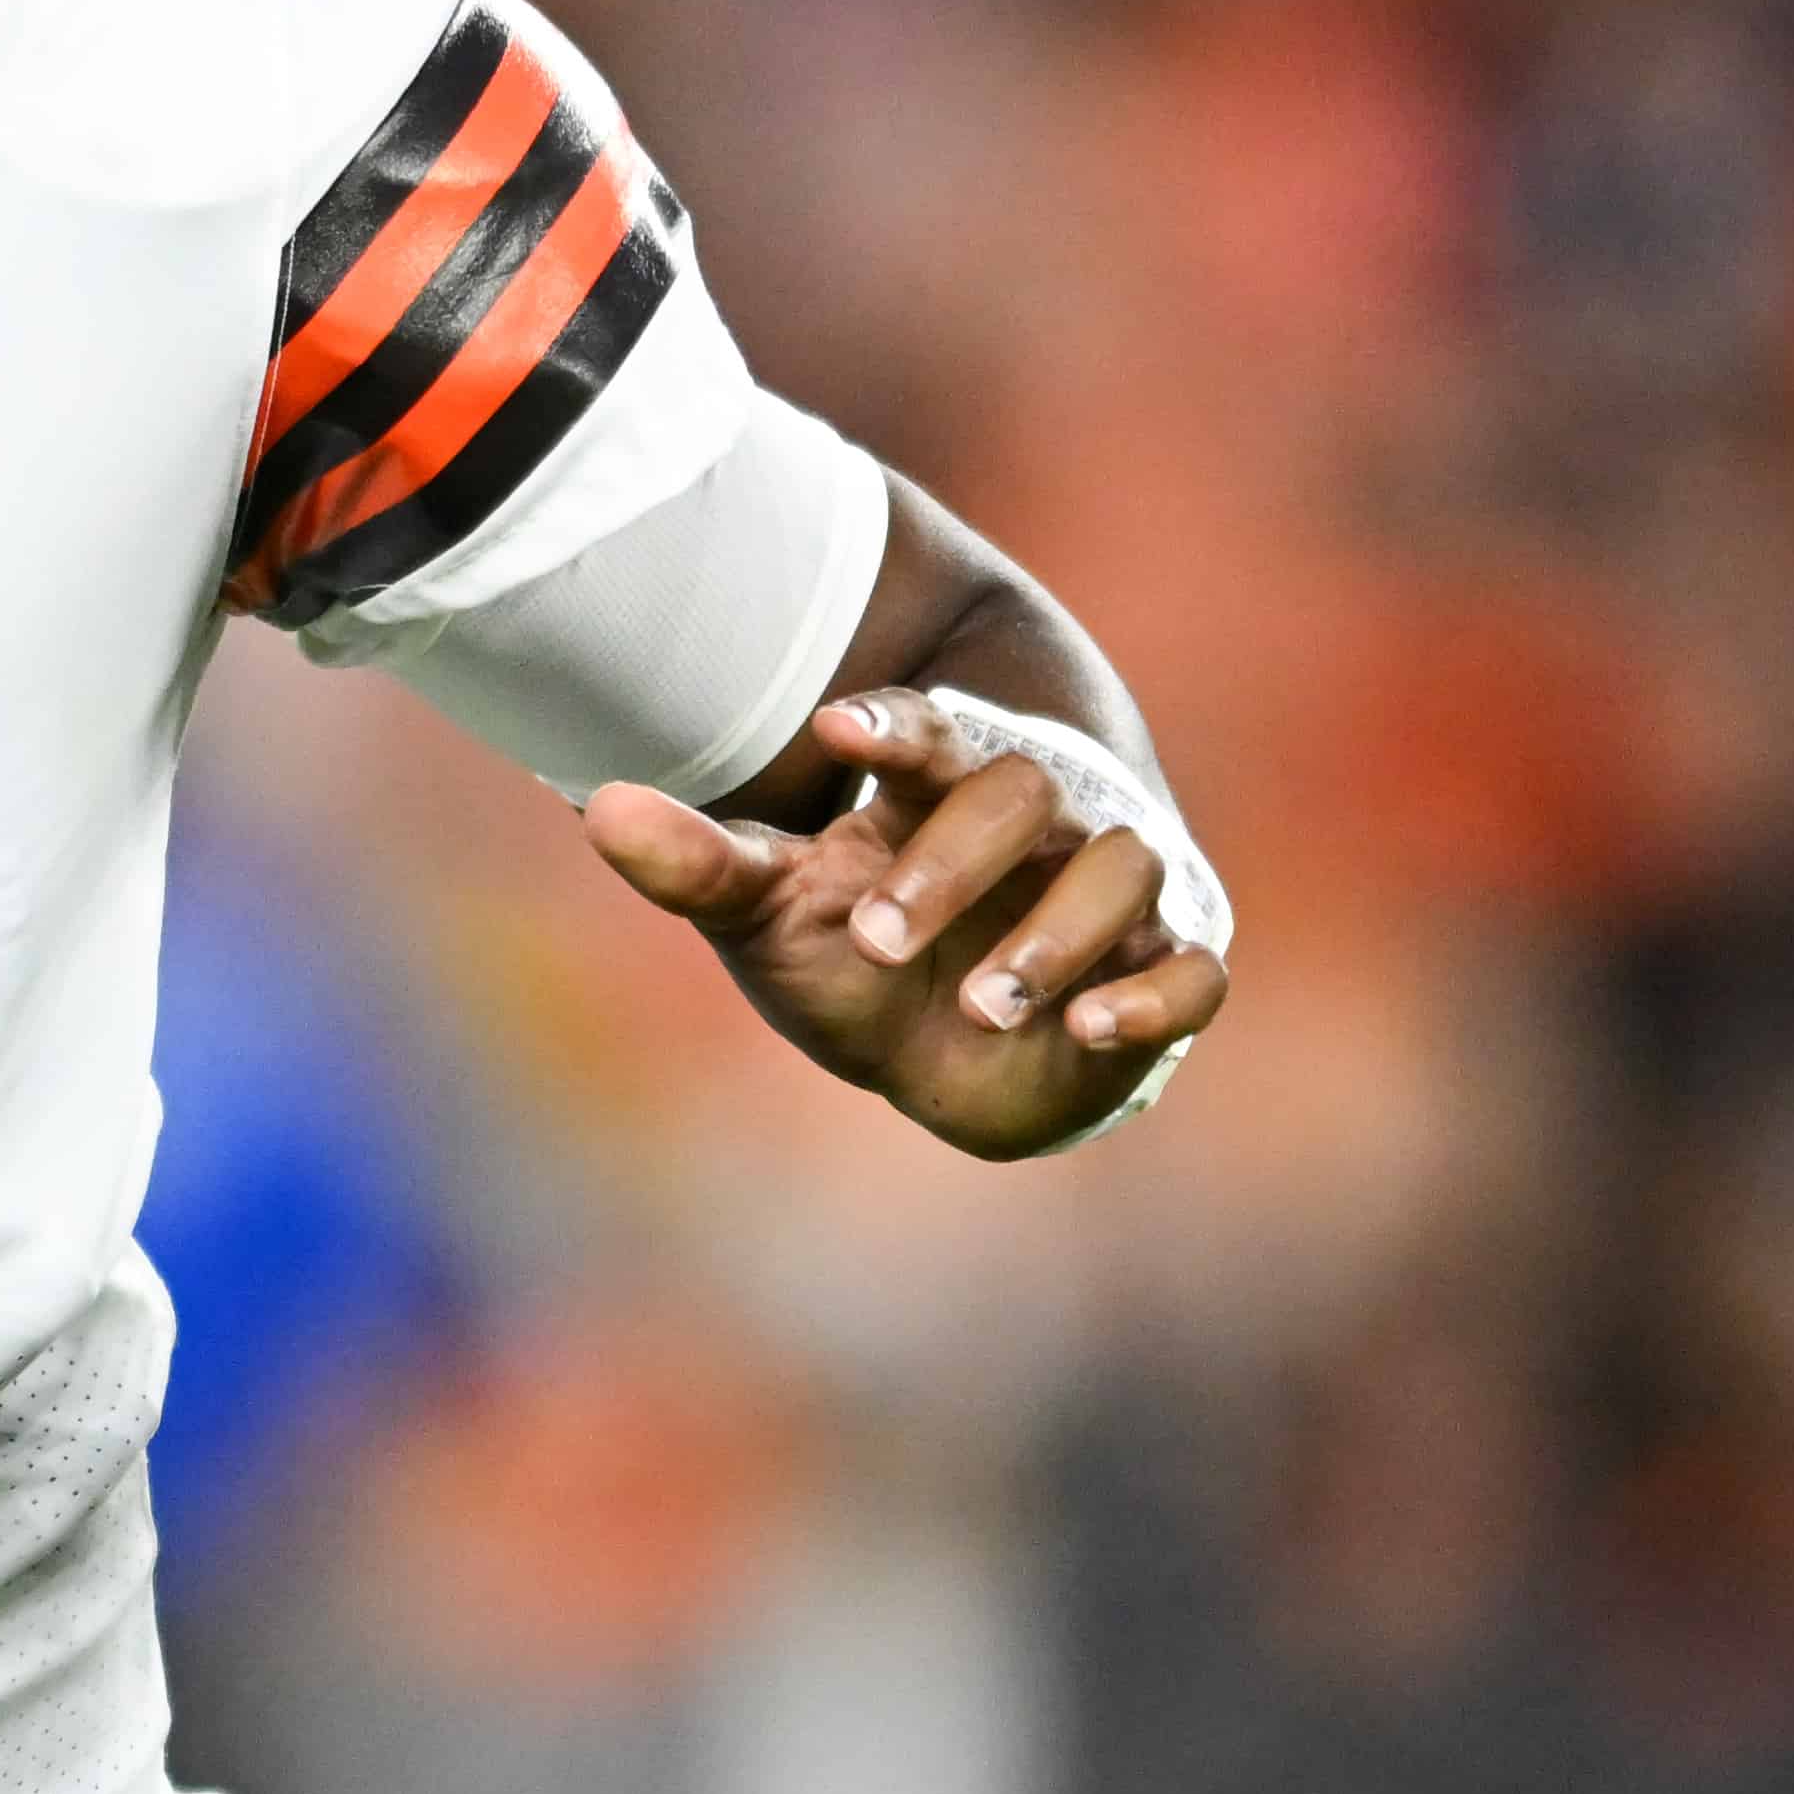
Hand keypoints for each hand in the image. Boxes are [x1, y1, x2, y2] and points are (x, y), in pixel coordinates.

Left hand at [582, 691, 1226, 1159]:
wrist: (945, 1065)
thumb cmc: (855, 962)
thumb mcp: (769, 915)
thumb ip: (698, 864)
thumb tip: (599, 807)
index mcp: (943, 792)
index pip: (935, 733)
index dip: (897, 728)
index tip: (832, 733)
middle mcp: (1041, 826)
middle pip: (1025, 793)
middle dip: (954, 862)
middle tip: (876, 939)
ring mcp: (1111, 898)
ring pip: (1121, 868)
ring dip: (1055, 934)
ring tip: (983, 1001)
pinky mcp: (1161, 973)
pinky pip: (1194, 970)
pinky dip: (1154, 995)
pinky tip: (1091, 1028)